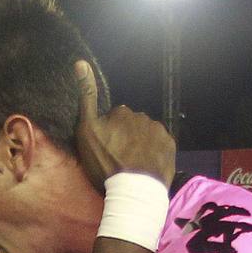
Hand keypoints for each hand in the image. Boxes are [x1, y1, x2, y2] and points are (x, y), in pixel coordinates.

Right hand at [74, 59, 174, 191]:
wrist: (133, 190)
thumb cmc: (105, 163)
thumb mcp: (86, 131)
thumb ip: (86, 98)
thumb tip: (81, 62)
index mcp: (123, 112)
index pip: (115, 119)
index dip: (109, 134)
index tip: (106, 149)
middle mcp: (143, 117)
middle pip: (132, 126)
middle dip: (127, 137)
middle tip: (119, 158)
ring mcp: (159, 132)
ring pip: (146, 135)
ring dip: (141, 145)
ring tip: (133, 165)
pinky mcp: (170, 146)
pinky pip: (160, 146)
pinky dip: (154, 153)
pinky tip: (146, 166)